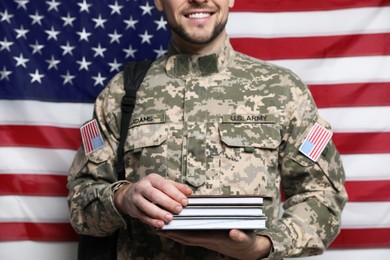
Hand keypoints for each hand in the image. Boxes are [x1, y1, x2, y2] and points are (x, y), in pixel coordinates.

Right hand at [114, 173, 192, 227]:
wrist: (129, 194)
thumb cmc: (150, 188)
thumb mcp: (163, 184)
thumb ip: (177, 187)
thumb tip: (189, 192)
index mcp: (152, 179)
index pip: (165, 185)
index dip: (175, 194)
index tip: (185, 201)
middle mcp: (142, 187)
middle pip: (155, 195)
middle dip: (168, 203)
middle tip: (178, 210)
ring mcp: (136, 198)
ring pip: (146, 206)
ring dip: (159, 213)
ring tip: (169, 218)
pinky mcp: (133, 209)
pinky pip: (142, 216)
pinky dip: (151, 221)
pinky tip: (160, 224)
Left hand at [157, 229, 271, 258]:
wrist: (248, 250)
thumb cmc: (246, 242)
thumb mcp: (245, 238)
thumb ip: (240, 236)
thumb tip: (233, 232)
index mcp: (213, 239)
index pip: (192, 236)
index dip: (179, 233)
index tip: (167, 229)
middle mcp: (206, 240)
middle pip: (185, 237)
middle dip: (171, 233)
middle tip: (156, 226)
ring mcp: (206, 238)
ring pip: (186, 236)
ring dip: (174, 232)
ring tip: (160, 225)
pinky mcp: (207, 237)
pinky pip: (191, 235)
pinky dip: (182, 231)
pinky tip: (176, 226)